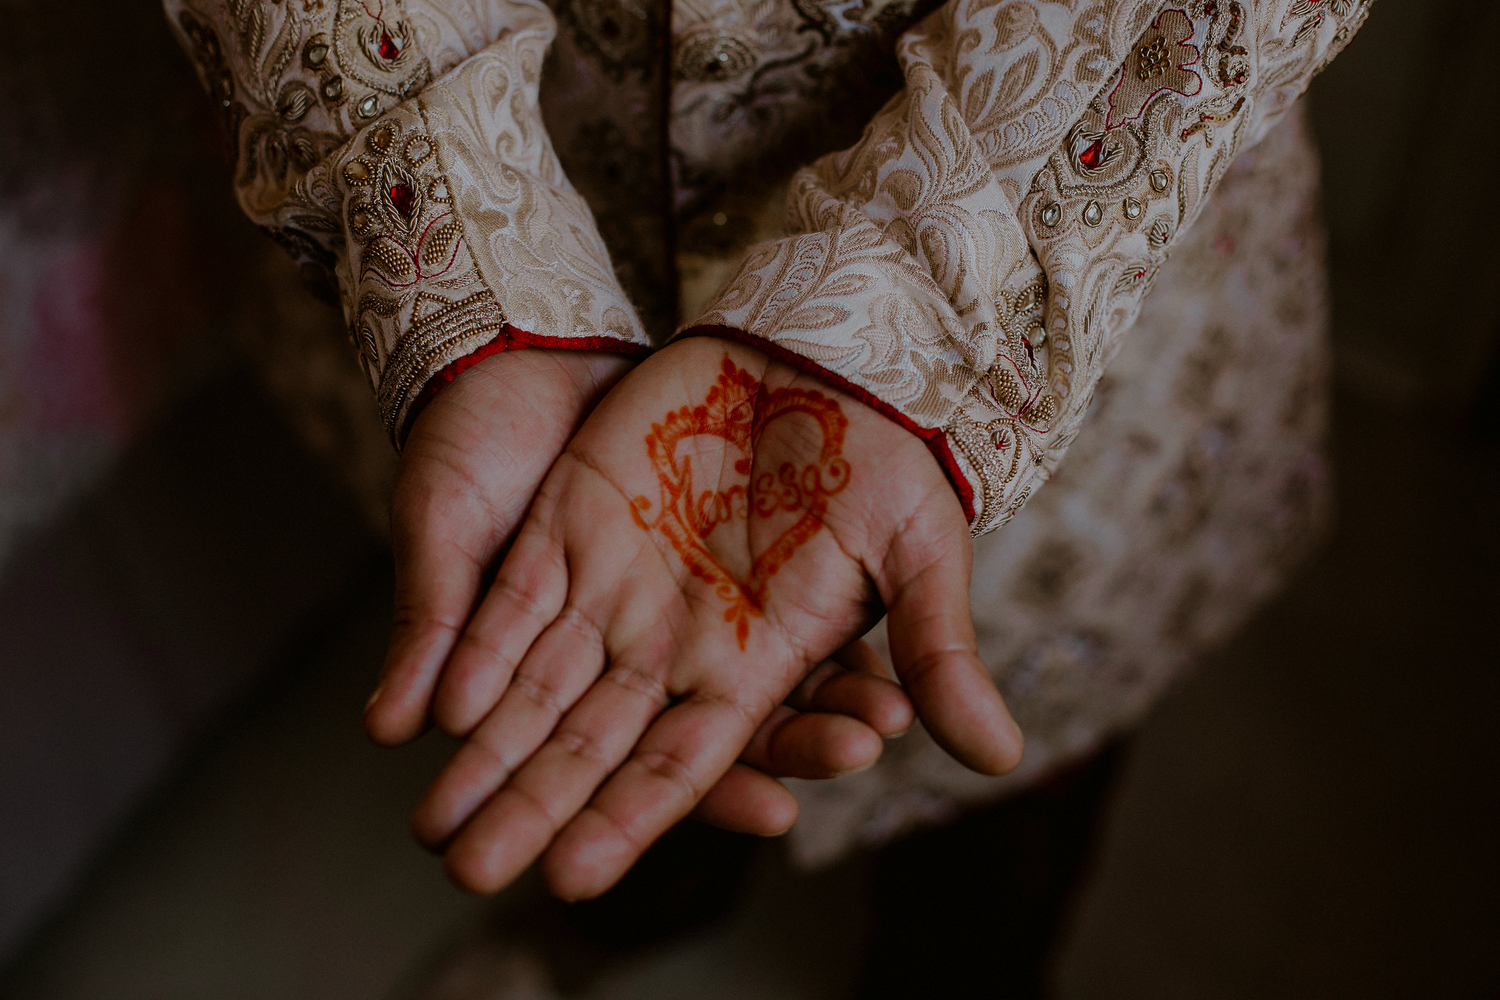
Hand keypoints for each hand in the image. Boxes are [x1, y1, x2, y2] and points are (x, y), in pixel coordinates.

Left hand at [411, 337, 1022, 897]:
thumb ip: (937, 652)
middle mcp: (673, 640)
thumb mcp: (919, 552)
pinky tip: (437, 706)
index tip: (572, 879)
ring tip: (433, 820)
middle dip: (531, 808)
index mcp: (752, 663)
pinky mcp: (572, 520)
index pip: (680, 762)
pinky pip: (516, 601)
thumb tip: (999, 760)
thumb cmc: (885, 457)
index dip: (627, 820)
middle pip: (590, 743)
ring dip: (486, 752)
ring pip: (536, 685)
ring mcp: (617, 581)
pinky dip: (477, 650)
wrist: (826, 355)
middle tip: (469, 870)